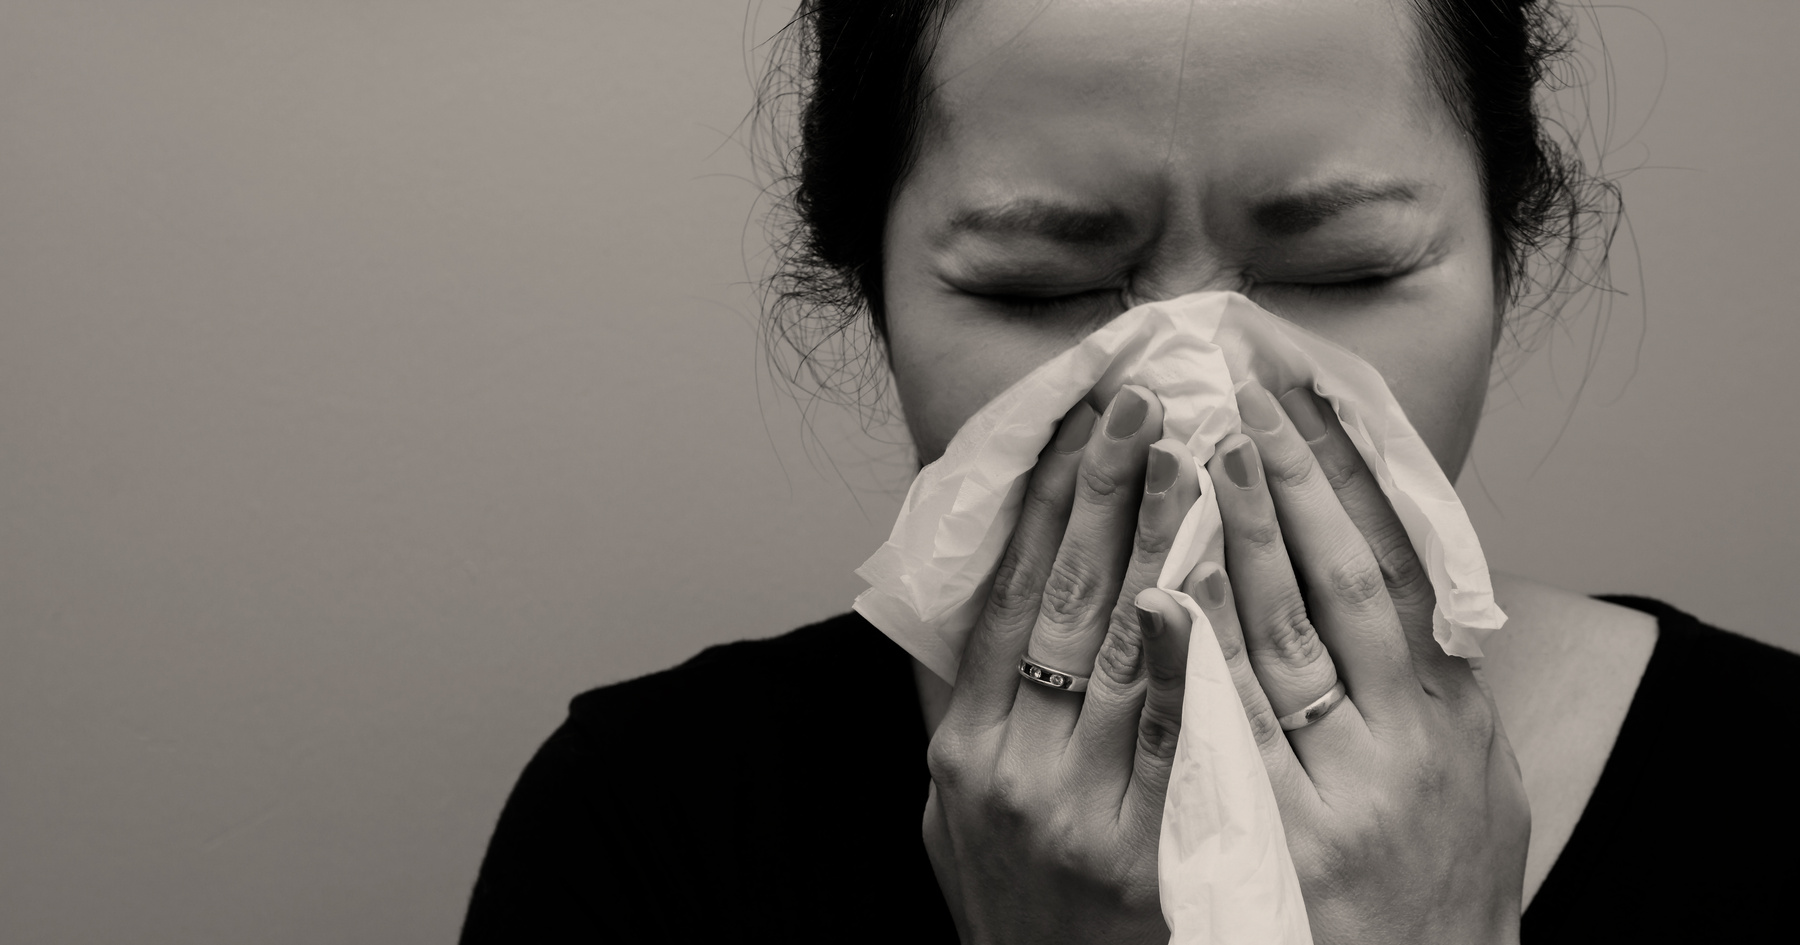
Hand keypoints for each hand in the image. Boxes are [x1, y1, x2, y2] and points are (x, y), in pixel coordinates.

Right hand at [922, 384, 1201, 944]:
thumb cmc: (1017, 905)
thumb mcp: (955, 812)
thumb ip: (973, 715)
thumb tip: (995, 606)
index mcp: (965, 747)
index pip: (1006, 597)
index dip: (1040, 505)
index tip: (1071, 424)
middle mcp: (1014, 769)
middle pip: (1064, 604)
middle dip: (1103, 496)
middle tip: (1138, 406)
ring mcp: (1080, 809)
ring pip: (1121, 651)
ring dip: (1156, 546)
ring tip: (1186, 458)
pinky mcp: (1149, 848)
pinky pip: (1176, 736)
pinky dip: (1190, 658)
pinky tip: (1206, 586)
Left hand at [1180, 381, 1528, 944]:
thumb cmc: (1437, 887)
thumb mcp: (1469, 777)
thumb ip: (1434, 685)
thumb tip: (1402, 585)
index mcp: (1447, 717)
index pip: (1394, 567)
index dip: (1352, 475)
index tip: (1309, 399)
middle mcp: (1402, 743)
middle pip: (1338, 582)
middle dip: (1291, 479)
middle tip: (1244, 393)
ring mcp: (1335, 790)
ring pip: (1275, 639)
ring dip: (1236, 538)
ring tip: (1195, 450)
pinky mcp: (1263, 837)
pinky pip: (1219, 727)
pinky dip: (1192, 652)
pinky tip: (1162, 586)